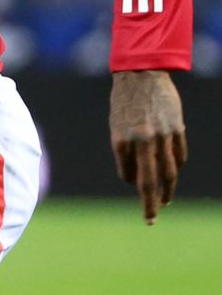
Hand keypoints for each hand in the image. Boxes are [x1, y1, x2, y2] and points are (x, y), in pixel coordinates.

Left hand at [109, 69, 186, 223]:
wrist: (141, 75)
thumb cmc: (124, 102)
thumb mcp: (116, 125)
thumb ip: (125, 150)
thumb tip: (134, 176)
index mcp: (121, 141)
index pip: (128, 174)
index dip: (131, 181)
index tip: (134, 185)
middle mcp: (141, 142)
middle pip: (149, 181)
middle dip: (150, 203)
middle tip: (150, 219)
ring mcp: (161, 137)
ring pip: (168, 172)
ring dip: (167, 190)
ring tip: (165, 202)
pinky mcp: (176, 130)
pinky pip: (179, 155)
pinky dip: (176, 166)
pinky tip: (173, 172)